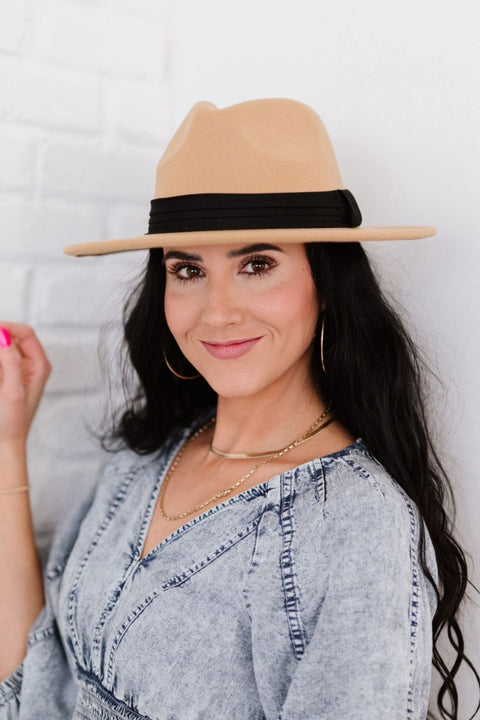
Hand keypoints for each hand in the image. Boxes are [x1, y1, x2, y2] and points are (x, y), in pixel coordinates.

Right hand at [0, 323, 51, 448]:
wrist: (3, 445)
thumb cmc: (11, 423)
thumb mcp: (13, 390)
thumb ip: (10, 360)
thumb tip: (2, 335)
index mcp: (39, 365)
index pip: (24, 332)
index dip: (5, 327)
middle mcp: (28, 364)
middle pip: (9, 338)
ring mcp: (13, 370)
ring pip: (1, 349)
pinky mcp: (2, 377)